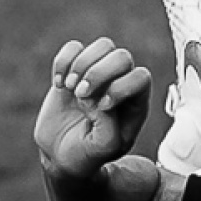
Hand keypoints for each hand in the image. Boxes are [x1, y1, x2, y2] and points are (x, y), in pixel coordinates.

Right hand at [34, 36, 152, 181]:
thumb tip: (97, 98)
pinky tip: (59, 85)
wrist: (59, 155)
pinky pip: (74, 47)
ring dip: (82, 64)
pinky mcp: (75, 68)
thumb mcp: (102, 148)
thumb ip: (108, 124)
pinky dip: (63, 62)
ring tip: (69, 89)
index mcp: (136, 105)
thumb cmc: (86, 154)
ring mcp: (100, 74)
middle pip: (123, 56)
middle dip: (98, 73)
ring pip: (103, 46)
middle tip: (80, 95)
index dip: (120, 87)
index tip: (100, 107)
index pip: (141, 78)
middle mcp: (122, 84)